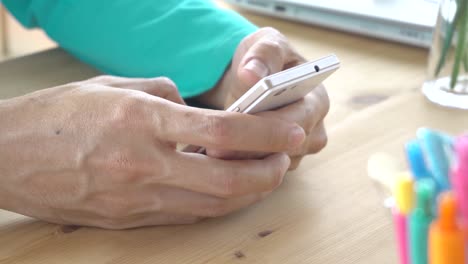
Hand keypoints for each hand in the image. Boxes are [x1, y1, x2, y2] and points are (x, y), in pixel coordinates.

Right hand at [0, 76, 304, 228]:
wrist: (5, 157)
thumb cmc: (56, 116)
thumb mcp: (113, 88)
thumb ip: (164, 96)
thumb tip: (196, 112)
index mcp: (141, 120)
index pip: (221, 131)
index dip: (264, 133)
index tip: (289, 131)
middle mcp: (143, 164)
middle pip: (226, 179)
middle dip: (267, 171)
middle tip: (286, 158)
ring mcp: (136, 198)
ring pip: (211, 205)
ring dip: (248, 192)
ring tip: (265, 175)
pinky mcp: (128, 220)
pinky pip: (185, 216)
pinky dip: (216, 205)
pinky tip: (229, 192)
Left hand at [199, 27, 329, 169]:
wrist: (256, 76)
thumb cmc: (265, 59)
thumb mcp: (264, 46)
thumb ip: (263, 54)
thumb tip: (252, 72)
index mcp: (316, 99)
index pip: (298, 121)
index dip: (268, 126)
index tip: (237, 124)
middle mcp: (313, 130)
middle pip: (286, 149)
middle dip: (250, 148)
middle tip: (214, 149)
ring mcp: (298, 151)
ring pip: (273, 166)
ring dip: (243, 162)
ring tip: (209, 157)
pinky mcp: (280, 164)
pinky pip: (262, 173)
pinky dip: (240, 167)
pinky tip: (214, 162)